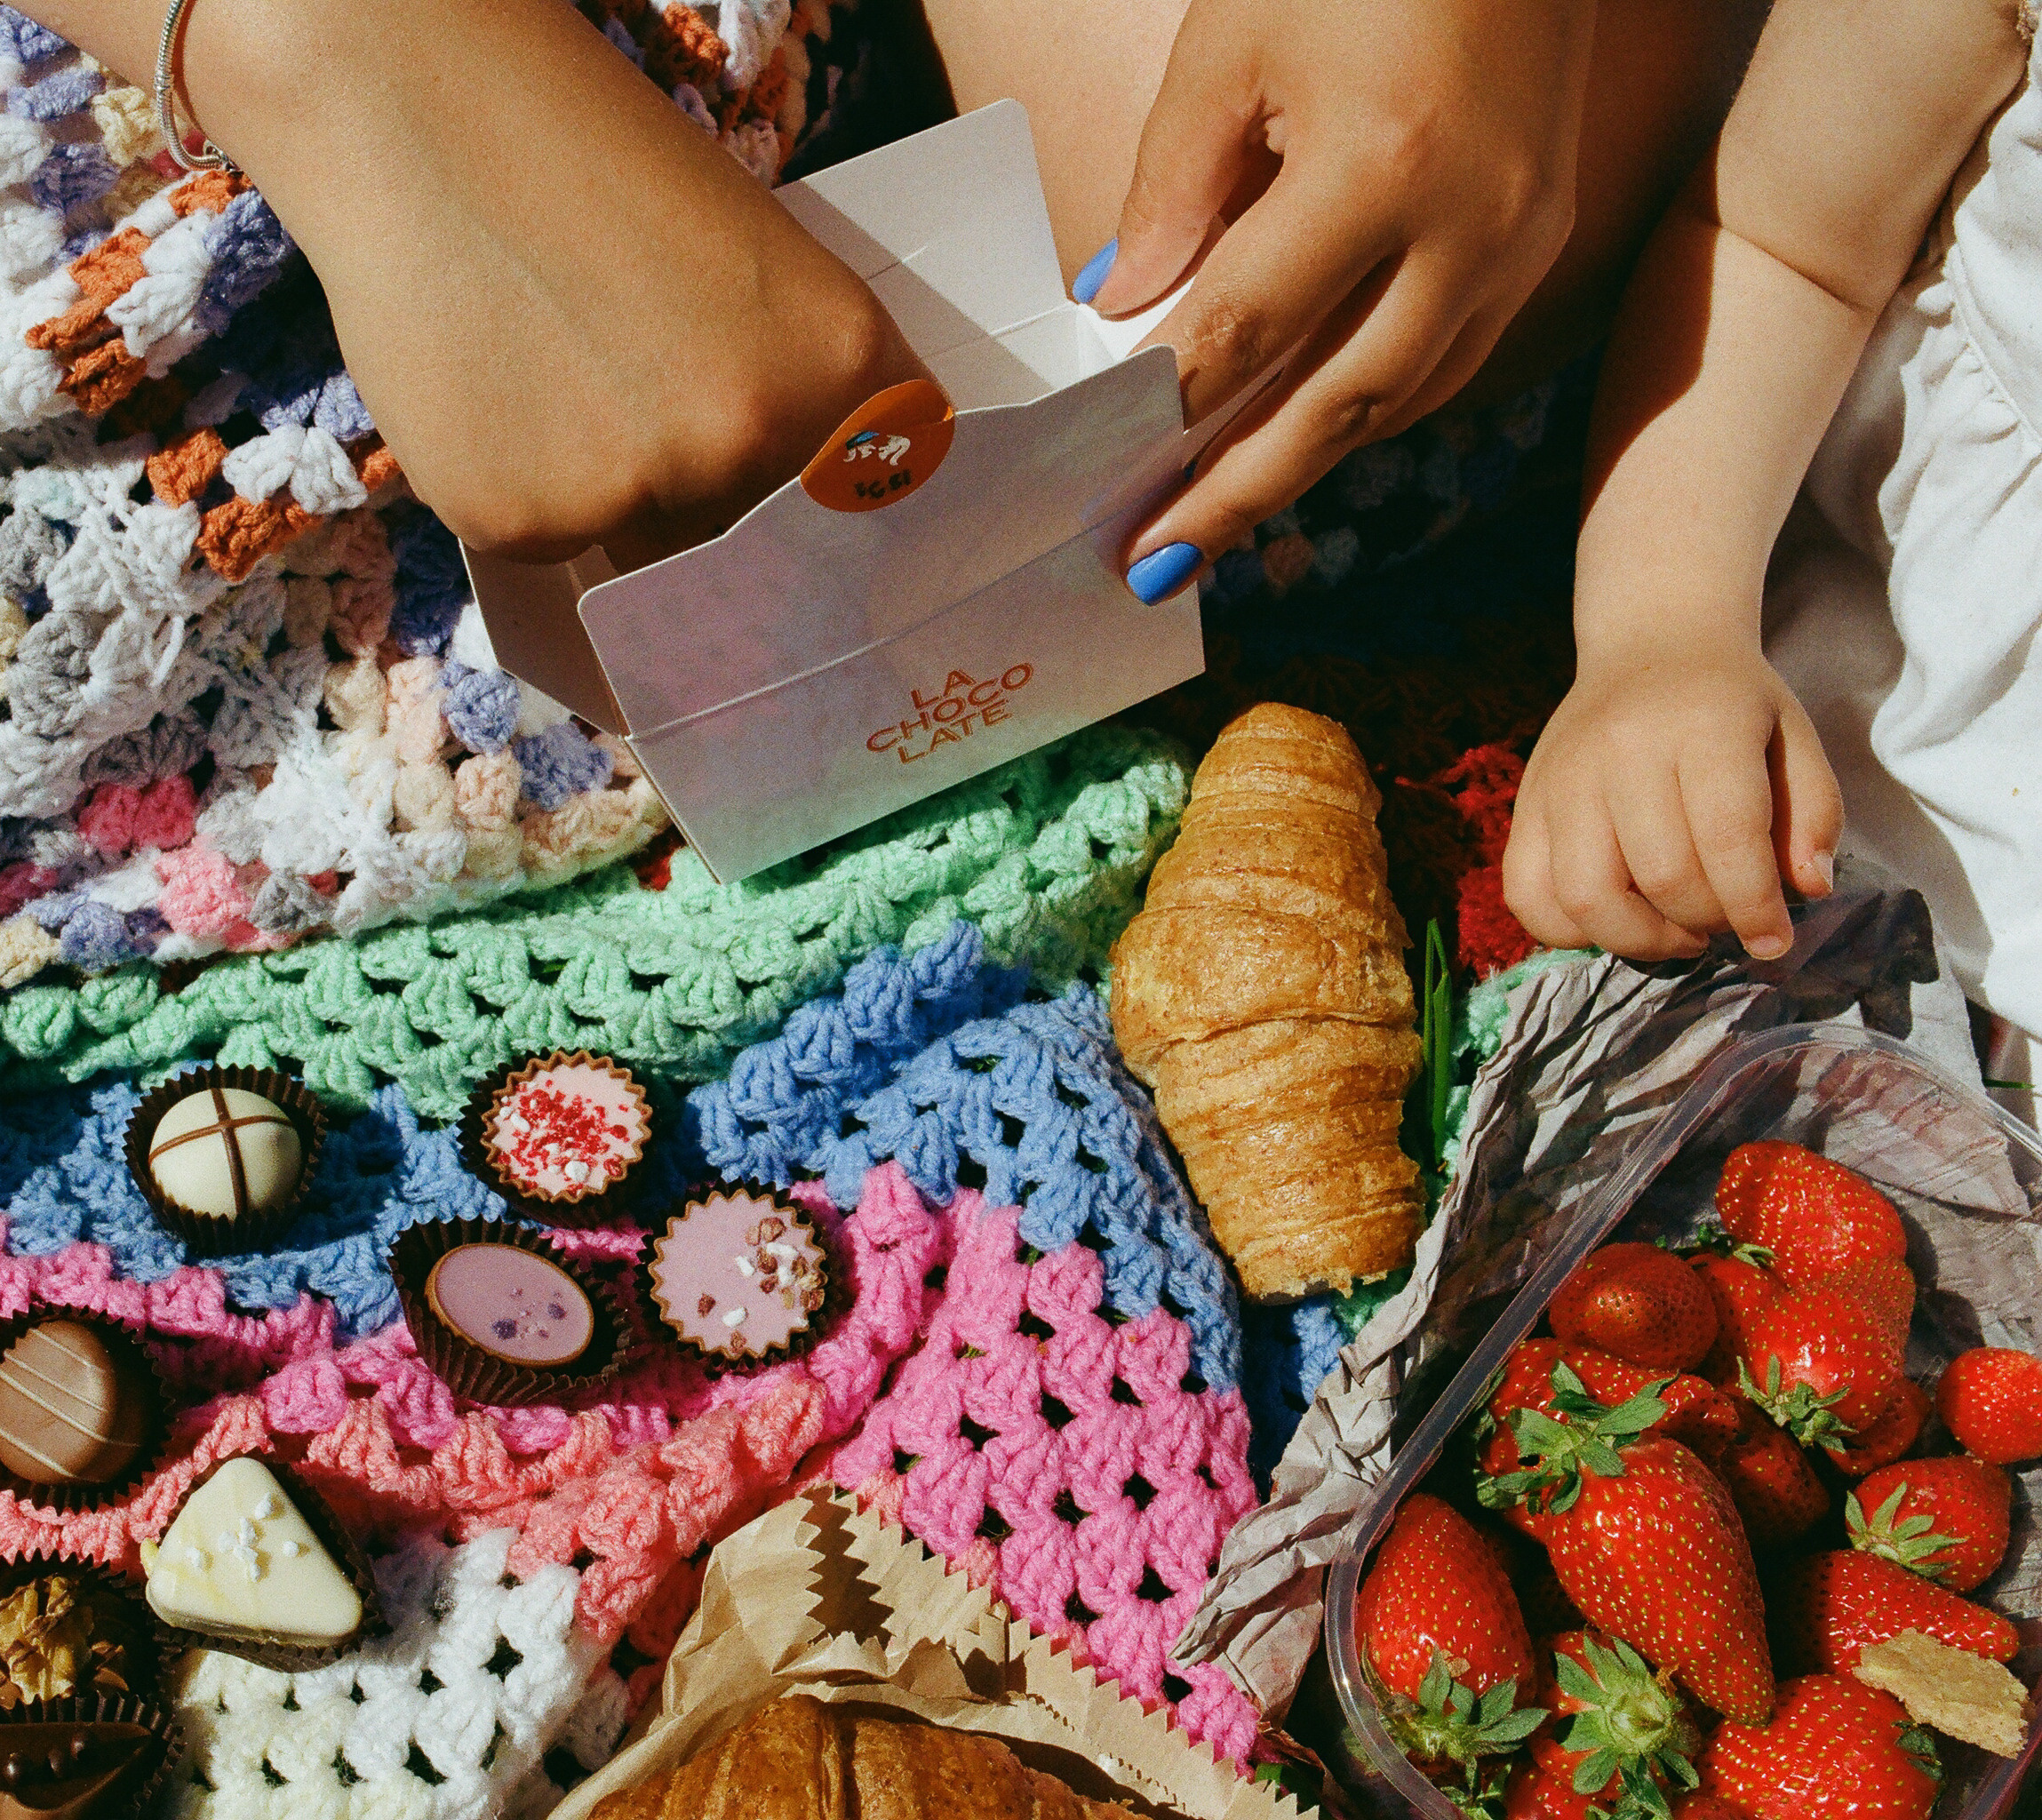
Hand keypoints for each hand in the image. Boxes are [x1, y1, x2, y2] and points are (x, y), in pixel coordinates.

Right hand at [44, 0, 925, 568]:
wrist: (418, 106)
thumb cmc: (594, 162)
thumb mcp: (757, 262)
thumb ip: (803, 387)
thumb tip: (811, 513)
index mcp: (838, 363)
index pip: (876, 499)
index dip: (843, 522)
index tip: (821, 536)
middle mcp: (749, 438)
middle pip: (759, 544)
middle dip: (722, 514)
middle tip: (655, 427)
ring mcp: (634, 488)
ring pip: (650, 549)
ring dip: (619, 499)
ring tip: (558, 372)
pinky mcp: (522, 520)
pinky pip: (552, 542)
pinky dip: (529, 490)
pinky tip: (498, 391)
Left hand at [1089, 0, 1596, 599]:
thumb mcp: (1231, 42)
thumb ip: (1172, 189)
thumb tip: (1126, 313)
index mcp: (1380, 165)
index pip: (1247, 333)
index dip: (1167, 414)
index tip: (1105, 478)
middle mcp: (1468, 227)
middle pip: (1335, 408)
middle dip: (1234, 496)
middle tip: (1153, 563)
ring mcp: (1521, 243)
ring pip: (1398, 400)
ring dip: (1301, 464)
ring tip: (1213, 517)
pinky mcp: (1544, 241)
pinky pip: (1445, 361)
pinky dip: (1364, 407)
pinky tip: (1298, 434)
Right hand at [1502, 634, 1842, 960]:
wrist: (1651, 647)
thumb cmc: (1730, 705)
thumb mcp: (1795, 739)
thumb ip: (1813, 815)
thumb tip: (1806, 892)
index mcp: (1703, 725)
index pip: (1727, 837)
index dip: (1755, 907)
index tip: (1775, 941)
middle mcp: (1623, 750)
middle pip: (1661, 874)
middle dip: (1705, 922)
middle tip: (1723, 922)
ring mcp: (1562, 778)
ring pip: (1586, 896)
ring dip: (1640, 939)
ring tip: (1672, 933)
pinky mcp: (1526, 804)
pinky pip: (1526, 894)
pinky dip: (1569, 931)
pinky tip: (1613, 919)